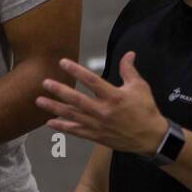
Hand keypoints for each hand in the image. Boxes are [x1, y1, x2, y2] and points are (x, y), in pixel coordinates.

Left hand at [36, 52, 168, 154]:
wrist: (151, 138)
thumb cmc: (146, 110)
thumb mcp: (140, 87)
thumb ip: (129, 70)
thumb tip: (128, 53)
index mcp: (114, 97)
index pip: (91, 81)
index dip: (76, 71)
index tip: (62, 63)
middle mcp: (103, 111)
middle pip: (77, 100)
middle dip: (59, 91)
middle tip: (45, 83)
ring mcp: (98, 125)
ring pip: (72, 116)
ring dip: (54, 108)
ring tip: (39, 101)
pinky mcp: (96, 136)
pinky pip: (75, 131)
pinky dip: (62, 127)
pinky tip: (49, 122)